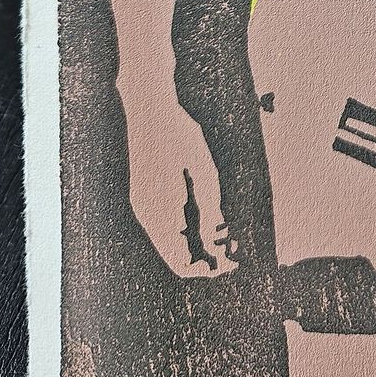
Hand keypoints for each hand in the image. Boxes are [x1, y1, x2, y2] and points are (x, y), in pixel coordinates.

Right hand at [120, 84, 237, 276]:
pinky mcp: (144, 194)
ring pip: (171, 240)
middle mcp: (147, 215)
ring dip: (197, 242)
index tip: (230, 264)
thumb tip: (217, 240)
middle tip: (232, 248)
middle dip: (205, 256)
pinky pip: (165, 224)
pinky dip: (186, 227)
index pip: (181, 263)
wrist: (148, 106)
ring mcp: (143, 205)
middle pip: (176, 254)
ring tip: (225, 231)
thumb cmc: (178, 134)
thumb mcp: (203, 170)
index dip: (207, 270)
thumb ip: (209, 207)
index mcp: (160, 213)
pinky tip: (206, 214)